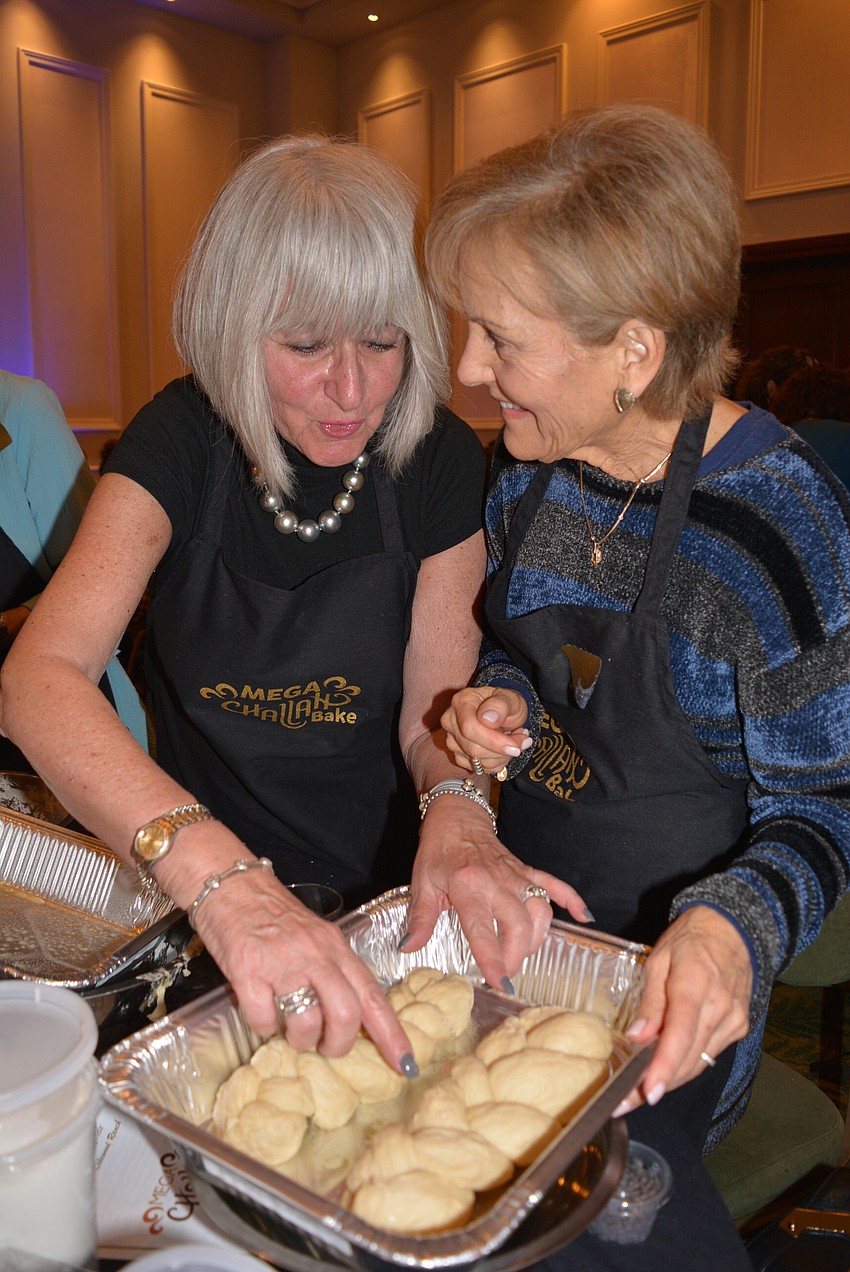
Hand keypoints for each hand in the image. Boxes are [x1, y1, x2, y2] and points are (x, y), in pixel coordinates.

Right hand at [192, 868, 414, 1075]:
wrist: (231, 885)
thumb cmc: (273, 915)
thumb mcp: (316, 938)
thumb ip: (334, 972)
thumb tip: (351, 1019)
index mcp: (336, 948)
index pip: (373, 996)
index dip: (391, 1034)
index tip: (406, 1065)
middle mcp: (315, 955)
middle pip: (346, 1015)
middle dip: (339, 1045)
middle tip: (326, 1047)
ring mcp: (282, 963)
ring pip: (306, 1022)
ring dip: (299, 1039)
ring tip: (289, 1029)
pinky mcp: (247, 970)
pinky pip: (263, 1019)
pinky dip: (263, 1027)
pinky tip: (260, 1013)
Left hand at [405, 795, 591, 990]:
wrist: (457, 817)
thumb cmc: (438, 851)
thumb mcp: (422, 884)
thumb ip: (419, 919)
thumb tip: (407, 948)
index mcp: (468, 886)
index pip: (482, 928)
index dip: (492, 958)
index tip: (499, 983)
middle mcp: (497, 881)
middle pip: (519, 924)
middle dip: (517, 955)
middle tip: (506, 972)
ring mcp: (517, 876)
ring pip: (539, 910)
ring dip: (536, 938)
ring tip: (522, 954)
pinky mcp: (527, 871)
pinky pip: (555, 885)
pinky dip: (572, 900)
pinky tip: (584, 919)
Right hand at [441, 687, 531, 775]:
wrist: (504, 712)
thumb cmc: (506, 703)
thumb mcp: (510, 698)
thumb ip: (500, 706)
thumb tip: (487, 719)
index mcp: (461, 702)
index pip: (470, 728)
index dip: (493, 741)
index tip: (515, 746)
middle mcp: (451, 722)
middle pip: (474, 749)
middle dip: (503, 750)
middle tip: (523, 740)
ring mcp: (453, 740)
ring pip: (478, 762)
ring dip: (503, 756)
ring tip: (514, 741)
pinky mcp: (459, 756)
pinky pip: (480, 769)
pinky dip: (498, 763)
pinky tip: (503, 749)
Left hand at [614, 906, 752, 1114]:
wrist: (732, 929)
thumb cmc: (689, 940)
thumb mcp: (658, 960)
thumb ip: (650, 1001)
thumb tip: (637, 1037)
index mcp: (694, 985)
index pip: (680, 1035)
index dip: (664, 1067)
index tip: (648, 1093)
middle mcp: (719, 1008)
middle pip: (688, 1058)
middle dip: (657, 1084)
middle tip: (625, 1102)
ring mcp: (733, 1020)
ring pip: (699, 1063)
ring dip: (671, 1080)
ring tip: (638, 1092)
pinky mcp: (739, 1027)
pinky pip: (709, 1054)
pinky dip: (687, 1064)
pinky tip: (666, 1068)